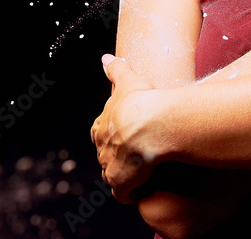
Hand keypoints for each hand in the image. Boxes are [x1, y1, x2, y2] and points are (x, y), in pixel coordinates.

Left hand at [90, 54, 160, 203]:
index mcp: (101, 126)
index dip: (115, 136)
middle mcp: (102, 148)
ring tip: (141, 173)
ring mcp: (110, 167)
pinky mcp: (121, 184)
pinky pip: (123, 194)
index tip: (127, 136)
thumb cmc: (140, 100)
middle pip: (108, 156)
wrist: (149, 124)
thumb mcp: (126, 80)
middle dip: (119, 157)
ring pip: (114, 175)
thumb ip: (116, 69)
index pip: (103, 135)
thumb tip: (105, 57)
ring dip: (125, 176)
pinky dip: (131, 193)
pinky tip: (143, 188)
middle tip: (137, 155)